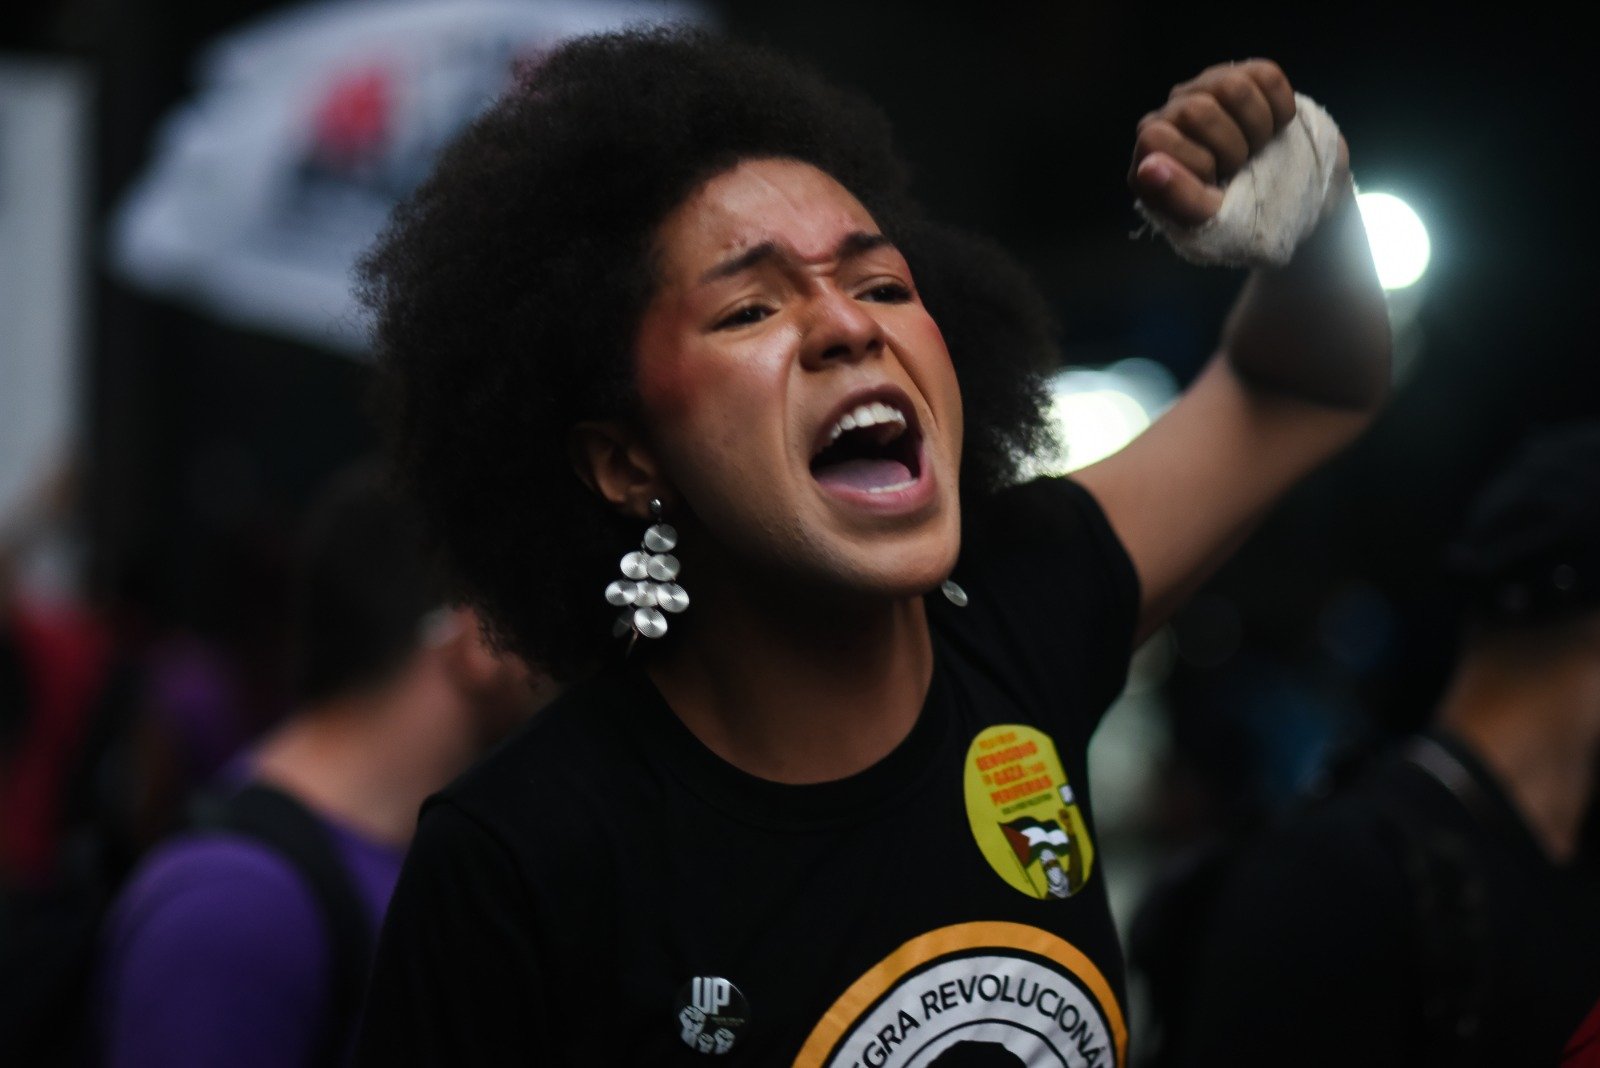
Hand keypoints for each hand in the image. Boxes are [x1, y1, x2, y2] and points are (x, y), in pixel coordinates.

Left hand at [1129, 60, 1334, 228]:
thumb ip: (1177, 198)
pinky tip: (1272, 130)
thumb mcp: (1207, 221)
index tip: (1211, 183)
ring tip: (1254, 149)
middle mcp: (1171, 111)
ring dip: (1258, 129)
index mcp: (1150, 150)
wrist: (1278, 201)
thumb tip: (1148, 167)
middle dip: (1231, 150)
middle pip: (1198, 112)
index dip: (1194, 164)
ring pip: (1234, 89)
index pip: (1156, 137)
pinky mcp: (1245, 73)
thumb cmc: (1232, 216)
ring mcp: (1207, 87)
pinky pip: (1268, 77)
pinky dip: (1280, 111)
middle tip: (1237, 168)